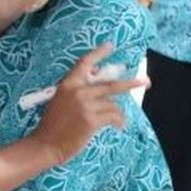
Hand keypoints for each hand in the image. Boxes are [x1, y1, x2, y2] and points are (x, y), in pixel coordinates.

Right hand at [30, 44, 149, 165]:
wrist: (44, 144)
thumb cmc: (52, 125)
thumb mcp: (60, 100)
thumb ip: (77, 90)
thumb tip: (97, 79)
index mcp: (67, 84)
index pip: (84, 63)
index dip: (98, 53)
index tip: (110, 45)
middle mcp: (78, 91)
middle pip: (110, 84)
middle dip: (131, 83)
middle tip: (146, 82)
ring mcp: (85, 105)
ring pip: (112, 104)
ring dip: (117, 113)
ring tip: (118, 121)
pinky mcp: (91, 120)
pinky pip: (112, 116)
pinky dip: (118, 121)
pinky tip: (118, 126)